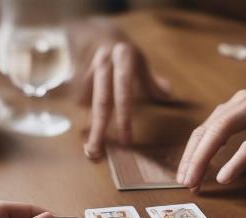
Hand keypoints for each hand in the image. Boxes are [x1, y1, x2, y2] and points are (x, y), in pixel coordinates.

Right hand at [80, 41, 171, 159]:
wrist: (102, 35)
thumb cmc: (126, 55)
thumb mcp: (141, 63)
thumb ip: (151, 82)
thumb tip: (167, 95)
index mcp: (123, 58)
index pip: (123, 93)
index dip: (124, 118)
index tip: (126, 141)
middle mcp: (104, 63)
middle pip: (101, 102)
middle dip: (98, 130)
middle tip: (97, 153)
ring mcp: (88, 70)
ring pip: (88, 105)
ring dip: (90, 130)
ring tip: (92, 153)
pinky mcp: (78, 77)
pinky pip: (81, 102)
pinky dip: (85, 121)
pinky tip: (87, 137)